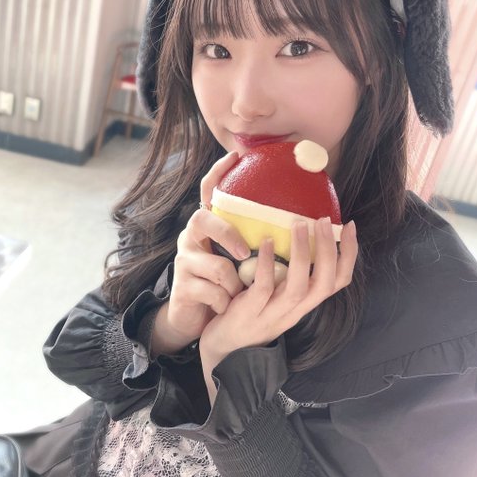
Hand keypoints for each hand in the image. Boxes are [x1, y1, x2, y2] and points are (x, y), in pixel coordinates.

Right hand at [152, 151, 250, 355]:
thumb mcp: (238, 259)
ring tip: (238, 293)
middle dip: (225, 234)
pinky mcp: (182, 287)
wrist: (197, 320)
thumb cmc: (224, 284)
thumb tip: (295, 223)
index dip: (218, 173)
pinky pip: (211, 291)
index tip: (235, 156)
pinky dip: (225, 301)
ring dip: (233, 283)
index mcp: (208, 228)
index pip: (208, 193)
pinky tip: (225, 306)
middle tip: (244, 252)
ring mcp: (184, 261)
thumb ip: (253, 240)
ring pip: (214, 265)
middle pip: (202, 219)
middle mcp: (192, 238)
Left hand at [199, 217, 357, 395]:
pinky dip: (268, 265)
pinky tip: (267, 242)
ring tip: (299, 225)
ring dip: (302, 255)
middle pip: (323, 283)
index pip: (337, 282)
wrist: (221, 349)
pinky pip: (263, 288)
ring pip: (298, 288)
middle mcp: (294, 311)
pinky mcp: (249, 314)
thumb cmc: (249, 315)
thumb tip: (299, 234)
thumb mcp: (276, 297)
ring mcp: (272, 314)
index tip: (348, 226)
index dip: (349, 255)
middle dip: (329, 251)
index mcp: (304, 304)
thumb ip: (289, 274)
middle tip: (323, 220)